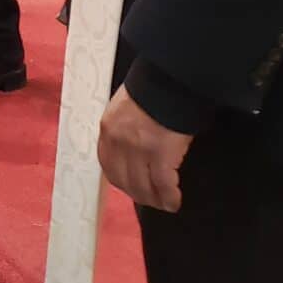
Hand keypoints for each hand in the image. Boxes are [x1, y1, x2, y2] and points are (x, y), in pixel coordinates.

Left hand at [97, 87, 193, 212]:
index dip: (121, 181)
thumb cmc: (152, 90)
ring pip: (142, 186)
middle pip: (124, 180)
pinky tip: (175, 201)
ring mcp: (139, 149)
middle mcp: (119, 142)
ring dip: (154, 199)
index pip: (108, 165)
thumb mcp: (126, 108)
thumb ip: (124, 130)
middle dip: (138, 194)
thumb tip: (132, 149)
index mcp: (108, 129)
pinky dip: (169, 197)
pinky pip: (163, 184)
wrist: (170, 79)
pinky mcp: (161, 154)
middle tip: (150, 200)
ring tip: (164, 203)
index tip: (130, 188)